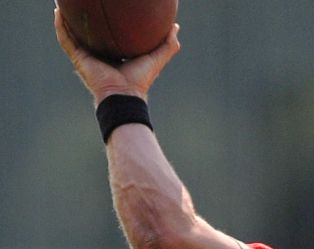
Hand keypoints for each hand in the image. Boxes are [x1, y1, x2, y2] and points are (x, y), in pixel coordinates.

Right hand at [54, 8, 180, 103]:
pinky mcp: (78, 59)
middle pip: (89, 33)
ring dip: (67, 19)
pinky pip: (66, 40)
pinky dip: (61, 26)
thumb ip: (168, 44)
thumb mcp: (158, 58)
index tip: (109, 12)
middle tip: (84, 4)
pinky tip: (58, 12)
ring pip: (73, 34)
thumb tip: (175, 26)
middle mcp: (99, 55)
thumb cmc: (140, 79)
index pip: (110, 36)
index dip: (108, 24)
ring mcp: (87, 57)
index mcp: (115, 55)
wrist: (124, 94)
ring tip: (64, 3)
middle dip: (85, 20)